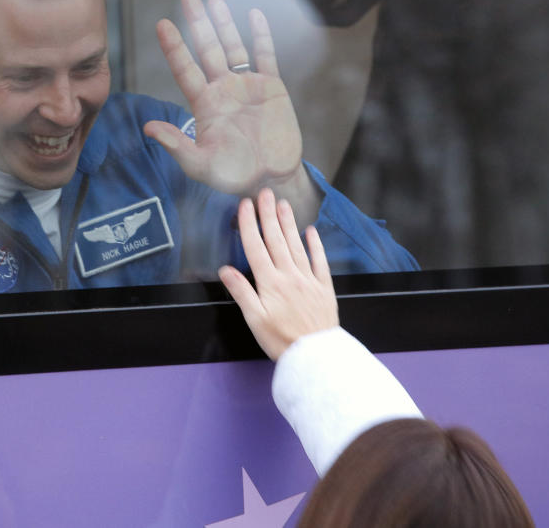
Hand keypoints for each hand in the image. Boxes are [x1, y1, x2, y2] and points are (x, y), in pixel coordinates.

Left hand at [144, 0, 303, 197]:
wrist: (271, 179)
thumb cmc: (234, 176)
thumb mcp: (201, 165)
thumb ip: (177, 146)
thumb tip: (147, 129)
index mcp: (204, 105)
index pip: (185, 69)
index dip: (175, 47)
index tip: (162, 24)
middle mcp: (223, 90)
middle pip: (208, 49)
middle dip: (198, 23)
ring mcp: (247, 86)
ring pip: (234, 47)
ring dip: (224, 24)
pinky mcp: (272, 88)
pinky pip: (266, 56)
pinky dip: (261, 35)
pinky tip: (254, 14)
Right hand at [219, 188, 338, 360]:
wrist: (315, 356)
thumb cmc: (281, 340)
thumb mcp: (254, 320)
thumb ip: (241, 292)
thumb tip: (225, 270)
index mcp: (270, 283)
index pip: (256, 247)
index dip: (249, 224)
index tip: (245, 205)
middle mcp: (289, 276)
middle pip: (276, 239)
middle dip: (269, 215)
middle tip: (265, 193)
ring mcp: (308, 279)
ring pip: (296, 245)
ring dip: (289, 223)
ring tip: (283, 204)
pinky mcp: (323, 287)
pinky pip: (319, 261)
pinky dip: (315, 244)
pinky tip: (311, 231)